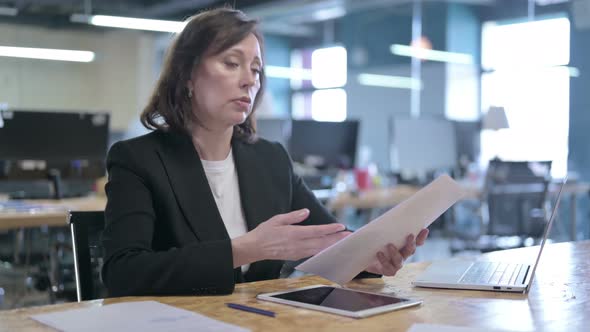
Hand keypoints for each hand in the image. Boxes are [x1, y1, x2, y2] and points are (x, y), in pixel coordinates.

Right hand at [231, 209, 348, 266]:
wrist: (255, 248)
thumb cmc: (264, 232)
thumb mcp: (277, 219)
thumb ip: (293, 216)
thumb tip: (306, 212)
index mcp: (293, 234)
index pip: (316, 231)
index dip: (330, 229)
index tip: (341, 226)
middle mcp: (298, 244)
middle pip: (321, 242)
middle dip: (337, 239)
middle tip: (350, 236)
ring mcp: (298, 252)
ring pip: (319, 249)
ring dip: (332, 246)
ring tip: (344, 242)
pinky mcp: (296, 256)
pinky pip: (313, 254)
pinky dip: (323, 251)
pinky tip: (330, 249)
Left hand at [364, 228, 428, 276]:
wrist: (366, 257)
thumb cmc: (376, 244)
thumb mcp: (381, 234)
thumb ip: (386, 227)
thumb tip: (387, 216)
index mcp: (404, 246)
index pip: (416, 242)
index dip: (421, 237)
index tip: (424, 229)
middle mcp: (402, 255)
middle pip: (411, 251)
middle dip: (411, 244)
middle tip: (410, 235)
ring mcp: (396, 264)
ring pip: (400, 260)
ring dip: (396, 253)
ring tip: (390, 245)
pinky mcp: (388, 271)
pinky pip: (389, 268)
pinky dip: (384, 261)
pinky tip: (379, 253)